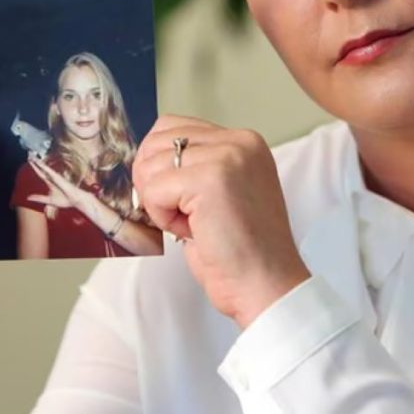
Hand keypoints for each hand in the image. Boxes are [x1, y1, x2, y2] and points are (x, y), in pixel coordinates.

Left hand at [26, 154, 96, 213]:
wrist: (75, 200)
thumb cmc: (65, 201)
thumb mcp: (49, 200)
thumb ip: (39, 198)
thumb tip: (28, 198)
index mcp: (50, 183)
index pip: (40, 174)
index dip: (35, 168)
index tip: (30, 162)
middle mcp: (52, 178)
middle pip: (41, 169)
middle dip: (35, 163)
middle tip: (29, 157)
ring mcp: (54, 176)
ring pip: (44, 167)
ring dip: (37, 162)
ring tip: (31, 156)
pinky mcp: (56, 176)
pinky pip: (48, 170)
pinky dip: (42, 165)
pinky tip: (37, 161)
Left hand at [132, 114, 309, 327]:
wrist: (267, 285)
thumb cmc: (241, 251)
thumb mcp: (222, 193)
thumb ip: (196, 167)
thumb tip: (146, 160)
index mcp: (245, 142)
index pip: (173, 127)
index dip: (159, 165)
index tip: (177, 198)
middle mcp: (240, 141)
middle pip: (156, 142)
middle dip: (154, 182)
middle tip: (183, 215)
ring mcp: (227, 156)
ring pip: (151, 166)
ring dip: (161, 203)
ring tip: (195, 224)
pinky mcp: (211, 179)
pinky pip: (154, 191)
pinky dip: (163, 218)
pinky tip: (192, 232)